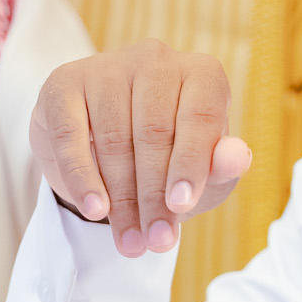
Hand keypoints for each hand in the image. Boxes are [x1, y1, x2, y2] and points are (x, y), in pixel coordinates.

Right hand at [30, 39, 251, 256]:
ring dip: (121, 199)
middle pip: (154, 132)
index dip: (191, 165)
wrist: (108, 156)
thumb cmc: (170, 162)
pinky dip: (82, 177)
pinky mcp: (64, 82)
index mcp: (201, 74)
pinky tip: (94, 209)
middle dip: (154, 196)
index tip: (182, 207)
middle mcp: (155, 59)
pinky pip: (70, 135)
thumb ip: (222, 166)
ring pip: (113, 138)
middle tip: (156, 242)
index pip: (199, 117)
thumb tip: (237, 156)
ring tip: (130, 242)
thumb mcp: (205, 174)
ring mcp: (107, 66)